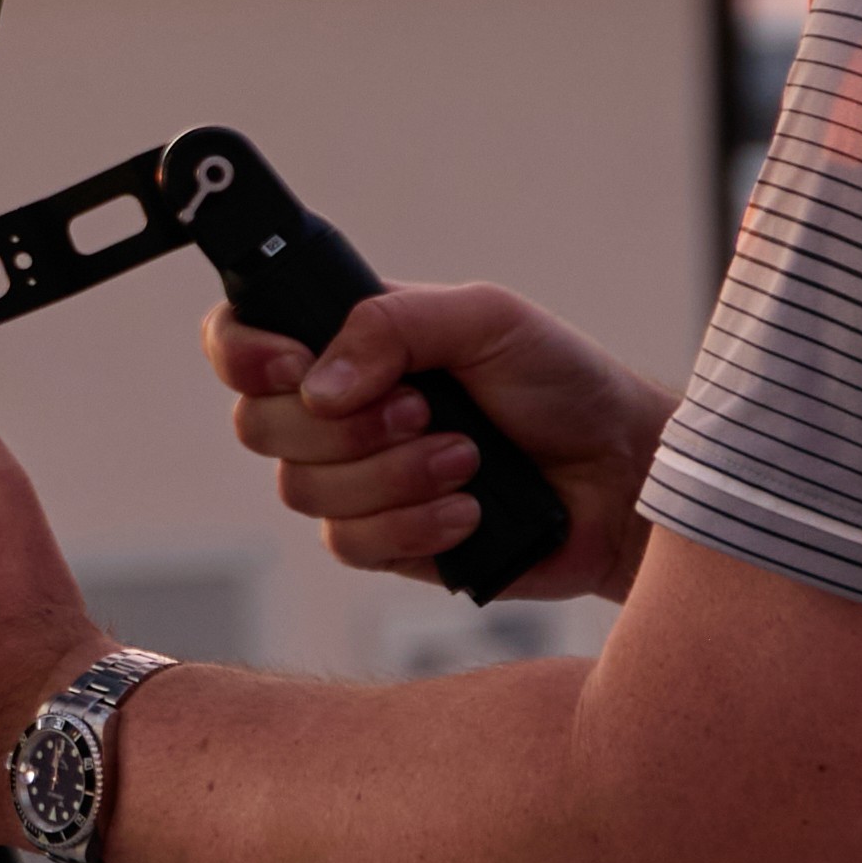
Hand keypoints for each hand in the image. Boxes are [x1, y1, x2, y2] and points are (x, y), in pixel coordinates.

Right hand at [205, 278, 660, 607]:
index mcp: (350, 342)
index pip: (241, 339)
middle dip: (345, 425)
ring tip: (468, 458)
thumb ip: (395, 321)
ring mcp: (357, 481)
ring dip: (392, 474)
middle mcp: (339, 412)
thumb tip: (317, 381)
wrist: (619, 477)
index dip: (244, 355)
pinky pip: (349, 544)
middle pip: (258, 425)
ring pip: (303, 491)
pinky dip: (413, 525)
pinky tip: (468, 511)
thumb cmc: (562, 385)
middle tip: (425, 408)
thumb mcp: (486, 318)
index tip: (295, 367)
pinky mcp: (386, 544)